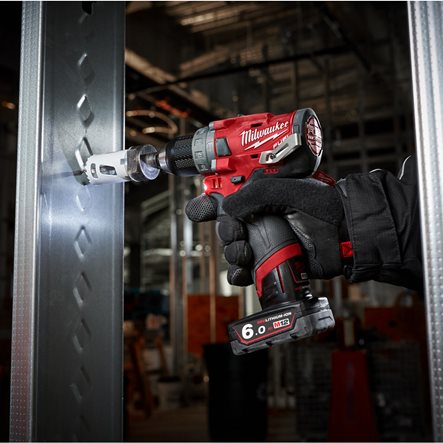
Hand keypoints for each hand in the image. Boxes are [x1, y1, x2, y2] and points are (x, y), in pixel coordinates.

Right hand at [185, 177, 348, 285]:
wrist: (344, 234)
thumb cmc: (322, 206)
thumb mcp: (285, 189)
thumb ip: (252, 195)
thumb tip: (226, 209)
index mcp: (259, 197)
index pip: (225, 199)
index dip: (209, 205)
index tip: (202, 211)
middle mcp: (259, 218)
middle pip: (225, 228)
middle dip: (226, 233)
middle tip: (238, 235)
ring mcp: (264, 241)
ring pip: (232, 251)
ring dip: (231, 254)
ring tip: (245, 254)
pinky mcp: (270, 262)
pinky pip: (246, 271)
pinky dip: (238, 274)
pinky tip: (244, 272)